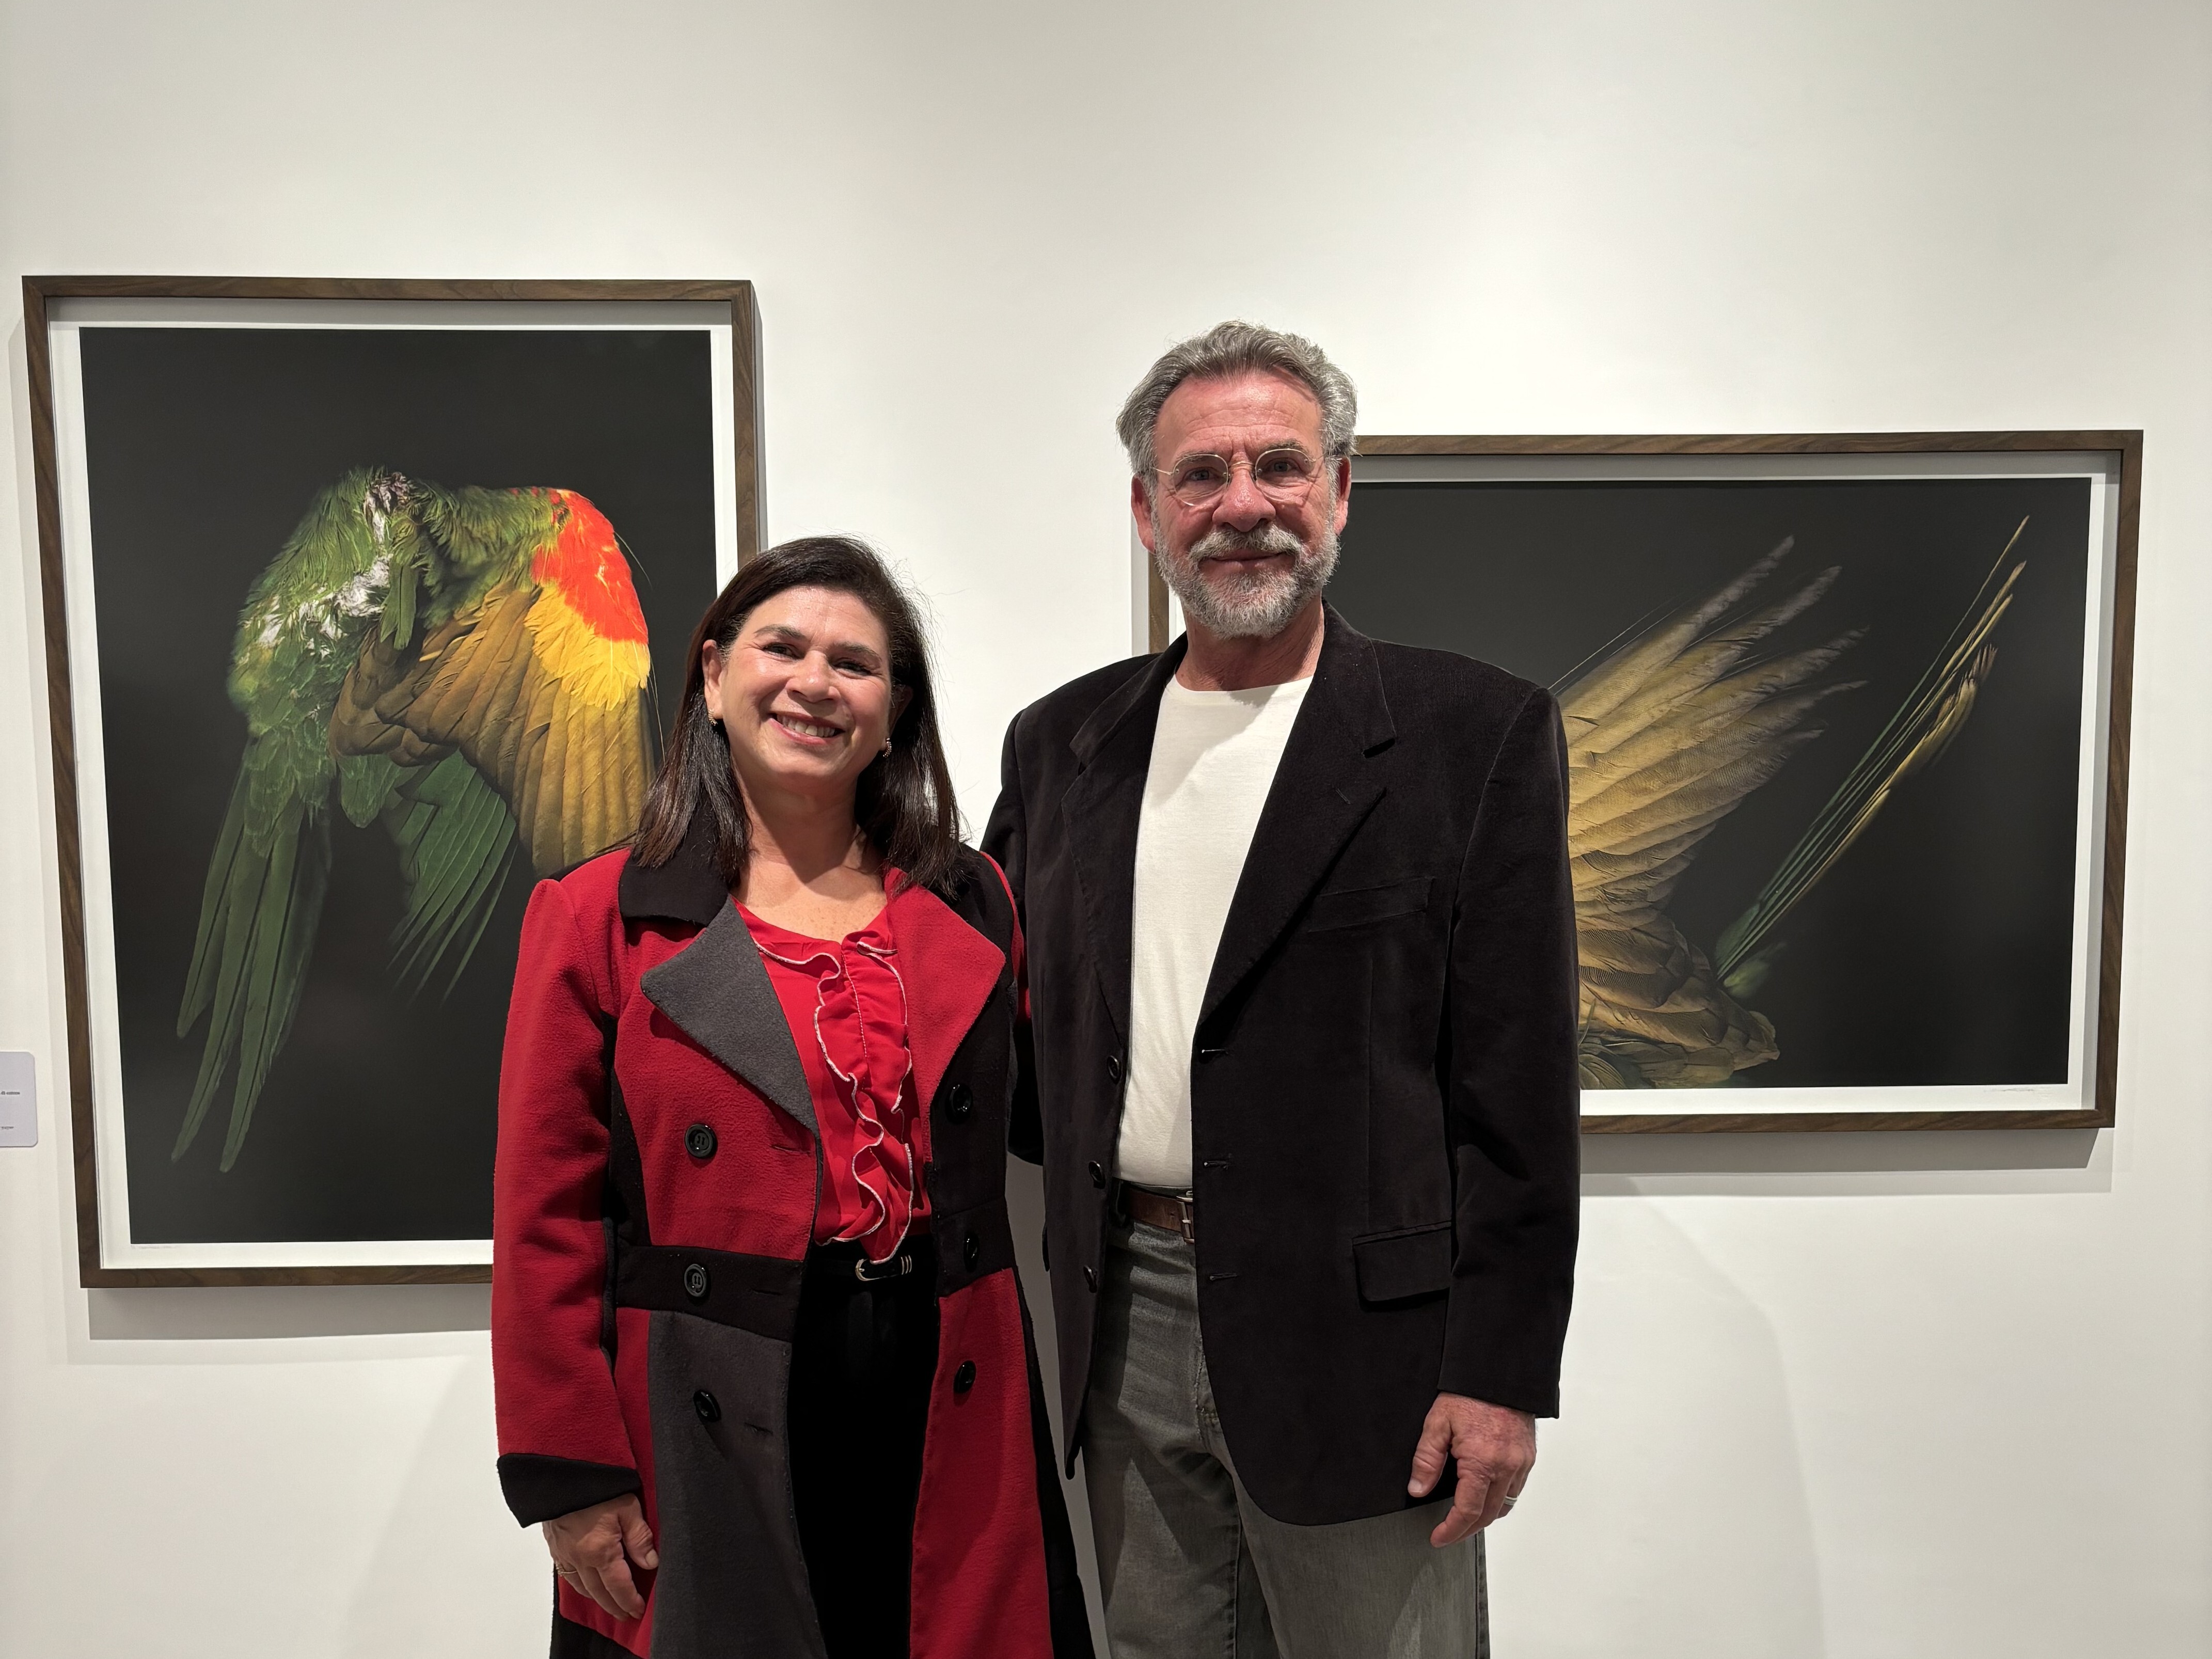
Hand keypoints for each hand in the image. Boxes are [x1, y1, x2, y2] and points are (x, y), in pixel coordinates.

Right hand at [542, 1494, 657, 1619]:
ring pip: (582, 1587)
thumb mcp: (628, 1507)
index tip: (639, 1610)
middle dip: (615, 1606)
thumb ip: (640, 1537)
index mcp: (600, 1551)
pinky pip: (567, 1575)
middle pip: (599, 1592)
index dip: (630, 1600)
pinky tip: (587, 1586)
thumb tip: (651, 1563)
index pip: (618, 1586)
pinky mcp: (555, 1547)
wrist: (564, 1473)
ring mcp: (565, 1554)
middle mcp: (580, 1558)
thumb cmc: (598, 1486)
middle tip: (627, 1614)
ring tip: (611, 1604)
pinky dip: (580, 1586)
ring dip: (598, 1599)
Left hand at [1407, 1392, 1534, 1546]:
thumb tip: (1417, 1488)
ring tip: (1465, 1518)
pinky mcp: (1528, 1457)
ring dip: (1486, 1517)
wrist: (1500, 1373)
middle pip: (1488, 1516)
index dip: (1451, 1531)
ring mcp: (1520, 1464)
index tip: (1438, 1537)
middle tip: (1448, 1533)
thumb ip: (1426, 1459)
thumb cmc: (1469, 1394)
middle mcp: (1506, 1468)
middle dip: (1466, 1530)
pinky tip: (1486, 1494)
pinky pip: (1516, 1490)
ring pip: (1505, 1505)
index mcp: (1482, 1462)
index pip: (1467, 1511)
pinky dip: (1501, 1499)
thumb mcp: (1437, 1423)